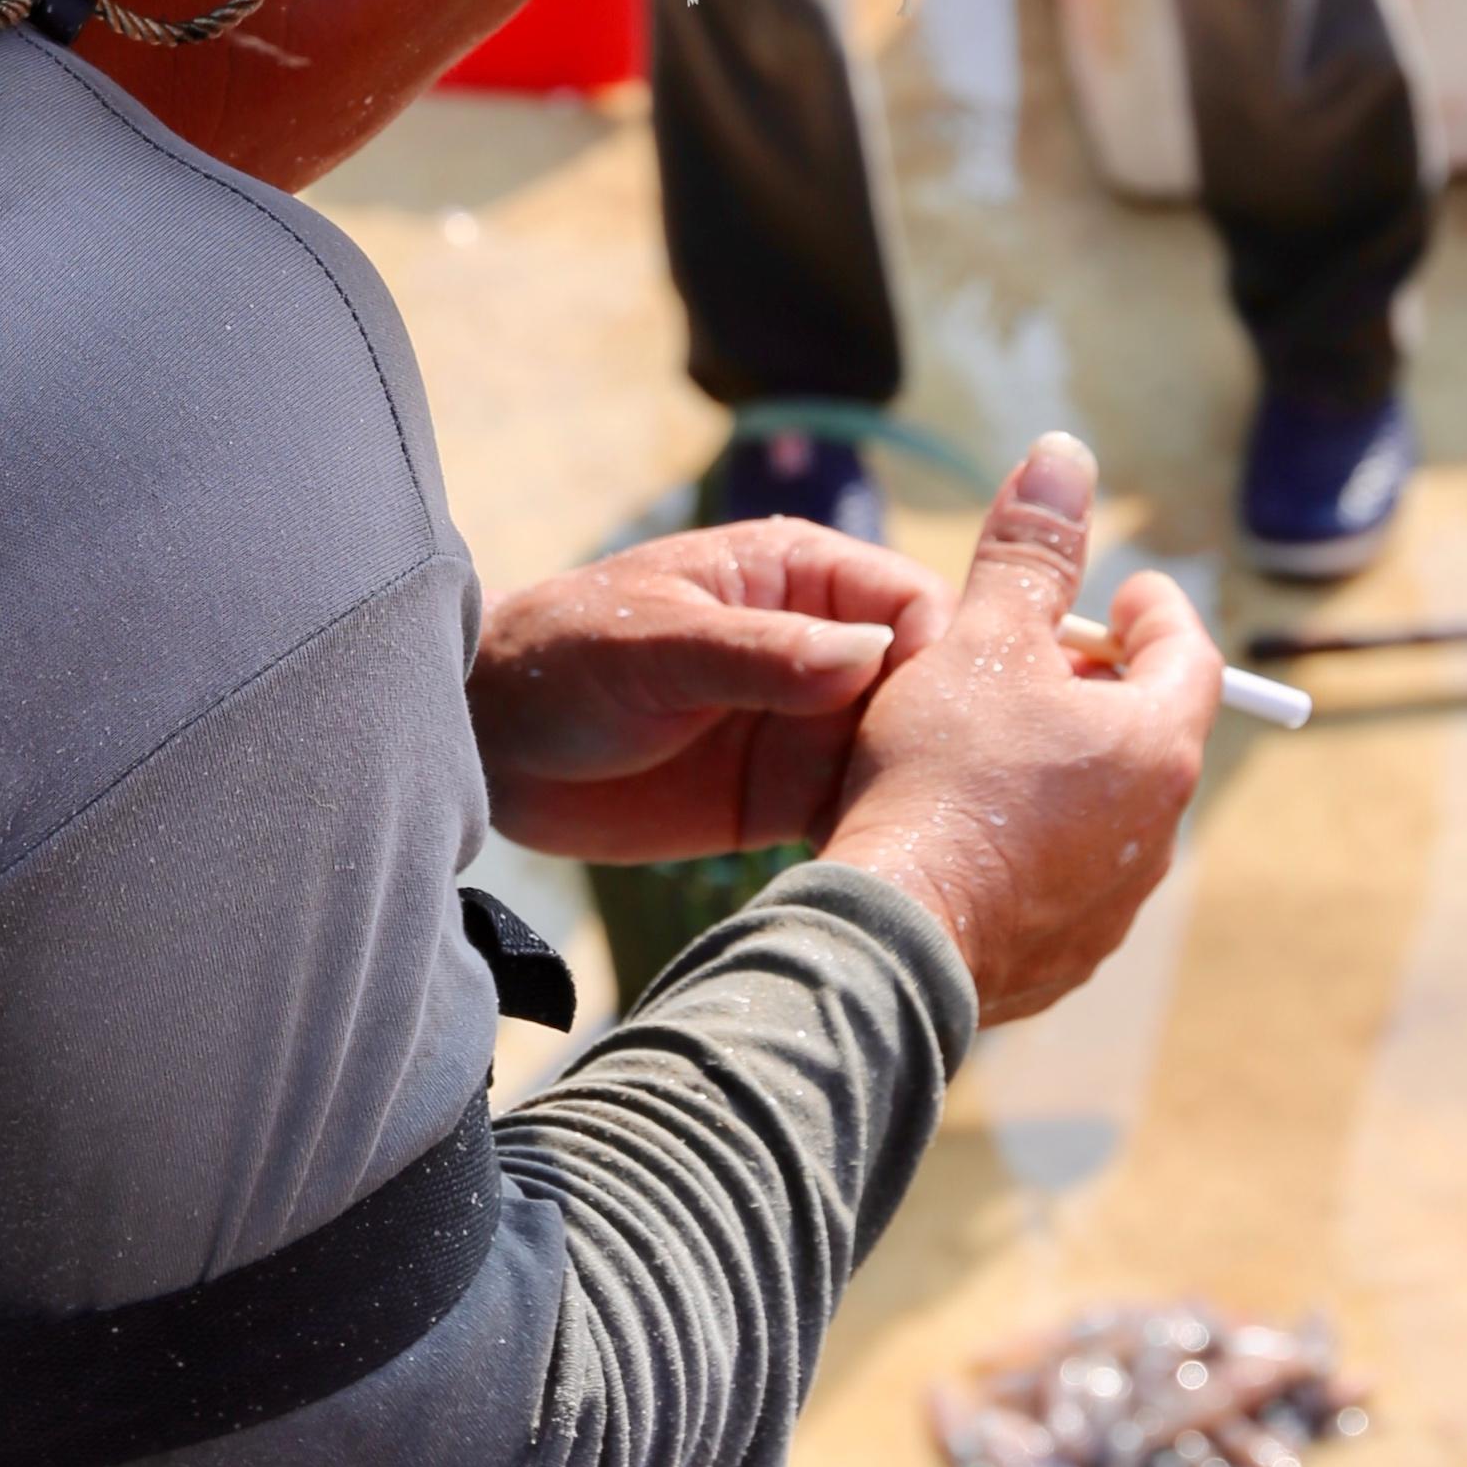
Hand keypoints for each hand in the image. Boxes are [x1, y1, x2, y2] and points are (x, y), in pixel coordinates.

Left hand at [470, 520, 949, 864]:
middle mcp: (821, 649)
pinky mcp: (787, 798)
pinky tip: (900, 890)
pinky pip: (861, 818)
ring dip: (927, 803)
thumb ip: (759, 651)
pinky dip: (885, 847)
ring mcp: (809, 726)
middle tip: (977, 815)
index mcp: (800, 577)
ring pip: (904, 759)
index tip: (959, 729)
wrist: (489, 743)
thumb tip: (871, 658)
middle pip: (927, 689)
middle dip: (955, 741)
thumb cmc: (563, 658)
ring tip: (951, 864)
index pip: (911, 605)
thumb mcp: (657, 647)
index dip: (947, 658)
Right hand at [821, 434, 1220, 1022]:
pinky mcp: (1067, 955)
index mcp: (1154, 744)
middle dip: (1097, 686)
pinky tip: (968, 827)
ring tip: (987, 743)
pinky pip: (1065, 876)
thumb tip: (1064, 457)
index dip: (1152, 610)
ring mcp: (1114, 903)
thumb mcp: (981, 640)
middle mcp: (1155, 830)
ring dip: (1064, 766)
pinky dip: (1033, 840)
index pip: (1188, 654)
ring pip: (1105, 807)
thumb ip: (1028, 553)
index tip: (1118, 591)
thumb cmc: (943, 772)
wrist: (897, 932)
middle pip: (1146, 731)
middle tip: (1031, 659)